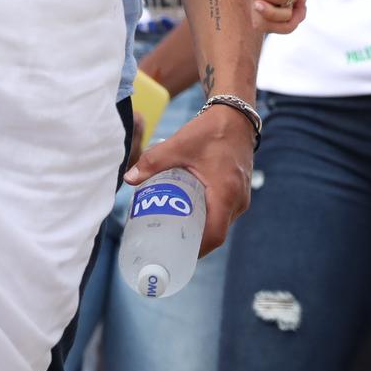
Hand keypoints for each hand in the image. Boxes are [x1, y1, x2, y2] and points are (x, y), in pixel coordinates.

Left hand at [125, 104, 253, 255]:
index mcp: (226, 192)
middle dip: (194, 243)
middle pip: (217, 233)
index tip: (176, 255)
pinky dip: (209, 219)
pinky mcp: (240, 191)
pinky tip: (191, 216)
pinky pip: (225, 213)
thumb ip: (153, 161)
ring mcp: (241, 196)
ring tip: (177, 232)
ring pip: (222, 223)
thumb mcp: (179, 145)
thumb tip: (129, 178)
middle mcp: (238, 199)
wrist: (236, 116)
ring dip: (202, 230)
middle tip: (169, 246)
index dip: (196, 250)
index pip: (214, 235)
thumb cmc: (211, 130)